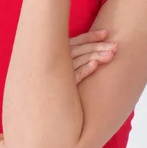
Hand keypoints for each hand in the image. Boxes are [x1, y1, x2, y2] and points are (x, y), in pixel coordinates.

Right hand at [0, 29, 116, 147]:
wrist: (31, 114)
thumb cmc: (48, 92)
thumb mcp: (57, 73)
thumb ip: (69, 62)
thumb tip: (88, 55)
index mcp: (56, 55)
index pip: (76, 42)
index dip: (91, 37)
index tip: (106, 33)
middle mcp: (56, 62)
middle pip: (80, 50)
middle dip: (99, 47)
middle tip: (116, 46)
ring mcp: (58, 75)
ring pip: (80, 61)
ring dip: (96, 56)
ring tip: (111, 55)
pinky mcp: (60, 89)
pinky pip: (74, 77)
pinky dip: (84, 70)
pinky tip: (95, 66)